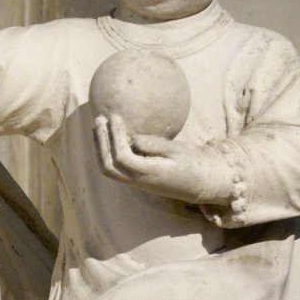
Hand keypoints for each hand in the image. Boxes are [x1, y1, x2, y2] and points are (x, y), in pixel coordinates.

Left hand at [93, 115, 229, 203]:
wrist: (200, 183)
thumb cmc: (192, 163)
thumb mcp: (178, 151)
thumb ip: (155, 146)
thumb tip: (133, 138)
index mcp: (149, 173)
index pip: (122, 157)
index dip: (115, 136)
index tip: (114, 116)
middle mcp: (138, 181)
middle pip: (108, 167)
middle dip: (101, 142)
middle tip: (99, 119)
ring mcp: (135, 182)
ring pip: (108, 169)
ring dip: (100, 146)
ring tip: (99, 125)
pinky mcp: (135, 179)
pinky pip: (114, 167)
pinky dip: (106, 151)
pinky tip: (107, 135)